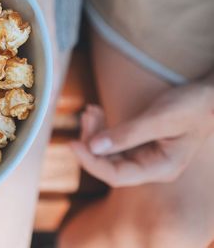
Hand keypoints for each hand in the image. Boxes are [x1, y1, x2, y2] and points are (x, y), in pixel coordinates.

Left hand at [71, 83, 213, 186]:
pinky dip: (103, 128)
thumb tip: (93, 146)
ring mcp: (146, 156)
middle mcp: (152, 167)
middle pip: (109, 164)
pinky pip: (115, 142)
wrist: (211, 95)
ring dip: (95, 132)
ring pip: (109, 152)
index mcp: (161, 169)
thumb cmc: (193, 106)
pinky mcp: (141, 144)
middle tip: (86, 115)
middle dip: (91, 141)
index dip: (90, 162)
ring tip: (90, 110)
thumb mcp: (159, 119)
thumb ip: (127, 134)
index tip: (72, 143)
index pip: (116, 176)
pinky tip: (96, 112)